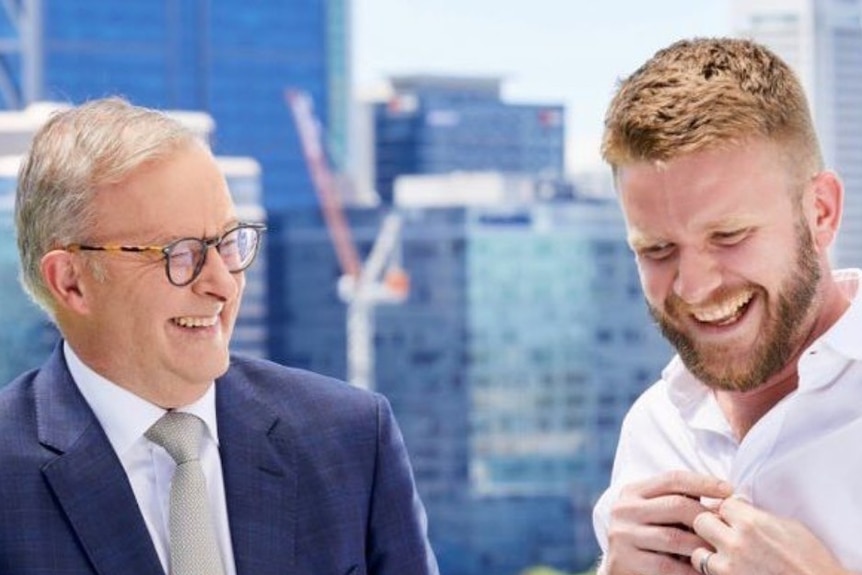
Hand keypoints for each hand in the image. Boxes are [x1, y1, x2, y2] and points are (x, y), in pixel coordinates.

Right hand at [603, 471, 733, 574]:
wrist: (620, 568)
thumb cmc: (650, 538)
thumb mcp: (658, 514)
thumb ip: (680, 502)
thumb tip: (725, 497)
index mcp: (633, 492)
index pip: (672, 479)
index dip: (703, 482)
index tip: (729, 489)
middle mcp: (624, 509)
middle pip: (675, 505)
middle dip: (706, 517)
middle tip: (729, 527)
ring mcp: (622, 535)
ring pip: (674, 537)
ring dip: (702, 545)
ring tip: (722, 551)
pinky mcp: (625, 561)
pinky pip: (667, 566)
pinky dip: (690, 570)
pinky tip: (705, 571)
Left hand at [690, 496, 849, 574]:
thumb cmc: (812, 561)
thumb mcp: (790, 526)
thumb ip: (758, 515)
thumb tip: (740, 505)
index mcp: (751, 523)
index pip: (721, 503)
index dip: (727, 510)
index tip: (732, 516)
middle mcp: (736, 543)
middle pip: (701, 522)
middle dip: (710, 526)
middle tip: (721, 534)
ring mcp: (730, 568)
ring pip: (697, 553)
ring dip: (707, 553)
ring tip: (723, 557)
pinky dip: (713, 573)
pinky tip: (728, 571)